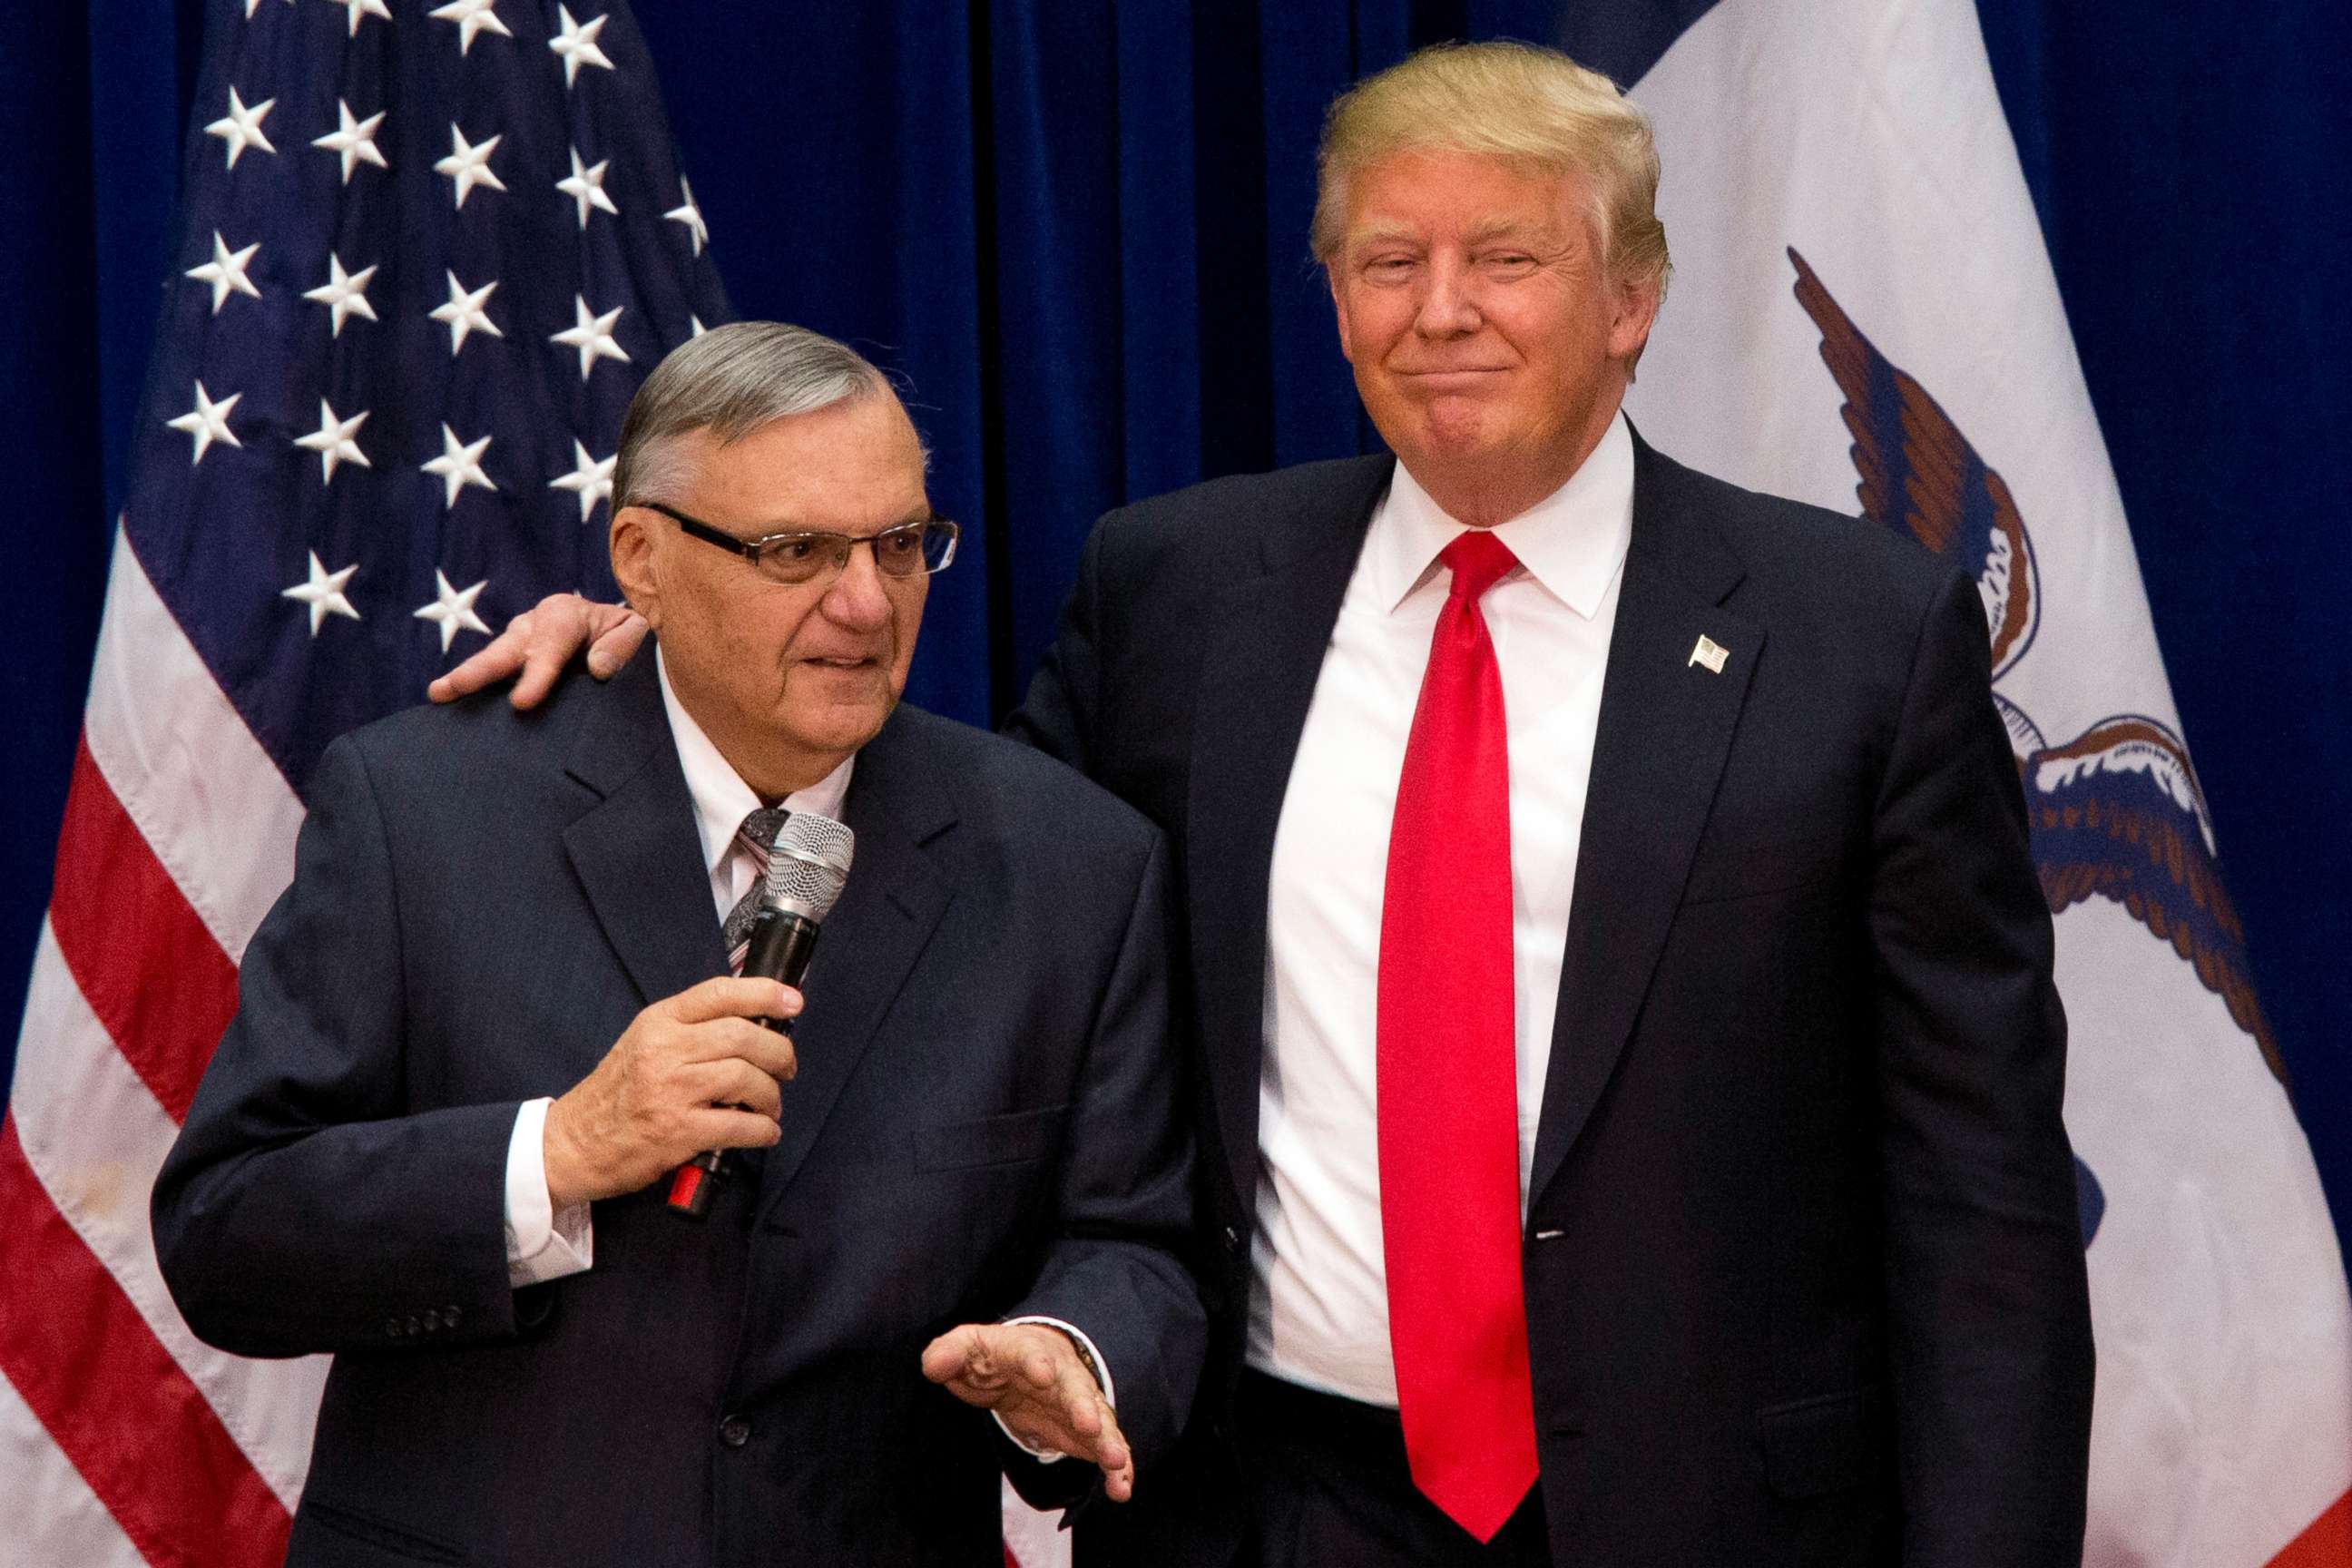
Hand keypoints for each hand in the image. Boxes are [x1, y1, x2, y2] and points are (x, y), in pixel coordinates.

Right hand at [428, 592, 646, 708]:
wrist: (614, 628)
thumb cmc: (624, 631)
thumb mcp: (636, 630)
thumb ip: (622, 644)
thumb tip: (598, 667)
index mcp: (564, 614)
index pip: (550, 645)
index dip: (535, 675)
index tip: (522, 703)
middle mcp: (534, 624)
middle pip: (506, 649)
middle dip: (478, 671)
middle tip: (451, 689)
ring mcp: (518, 641)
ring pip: (492, 660)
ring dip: (464, 678)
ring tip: (438, 695)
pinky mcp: (512, 658)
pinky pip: (493, 674)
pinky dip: (472, 688)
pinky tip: (449, 704)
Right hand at [542, 976, 800, 1206]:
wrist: (572, 1144)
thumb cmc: (616, 1094)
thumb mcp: (644, 1043)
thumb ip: (689, 1031)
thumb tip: (752, 1025)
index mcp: (658, 1022)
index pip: (719, 993)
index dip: (764, 993)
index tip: (793, 1000)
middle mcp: (665, 1049)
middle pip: (743, 1035)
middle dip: (779, 1052)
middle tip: (787, 1068)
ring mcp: (671, 1090)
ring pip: (746, 1078)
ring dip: (771, 1095)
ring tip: (771, 1106)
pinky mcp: (677, 1131)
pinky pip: (739, 1125)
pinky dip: (762, 1130)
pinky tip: (764, 1132)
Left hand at [921, 1323, 1133, 1500]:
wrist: (1032, 1363)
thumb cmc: (995, 1358)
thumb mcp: (967, 1349)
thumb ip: (948, 1353)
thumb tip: (933, 1365)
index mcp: (1027, 1352)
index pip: (1030, 1355)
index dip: (1035, 1364)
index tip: (1040, 1374)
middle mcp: (1061, 1376)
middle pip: (1074, 1388)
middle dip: (1082, 1405)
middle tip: (1089, 1423)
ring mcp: (1079, 1404)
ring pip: (1099, 1420)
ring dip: (1108, 1440)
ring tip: (1115, 1462)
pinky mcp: (1087, 1432)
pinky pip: (1106, 1448)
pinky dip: (1118, 1468)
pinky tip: (1121, 1490)